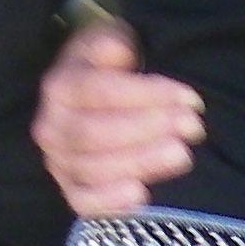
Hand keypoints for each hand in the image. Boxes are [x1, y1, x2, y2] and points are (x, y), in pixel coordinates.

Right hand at [34, 20, 203, 215]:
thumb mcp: (112, 42)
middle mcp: (52, 127)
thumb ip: (112, 42)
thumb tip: (119, 52)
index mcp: (60, 87)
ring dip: (141, 162)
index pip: (100, 92)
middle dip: (149, 129)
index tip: (189, 99)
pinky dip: (110, 202)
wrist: (99, 100)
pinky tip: (142, 194)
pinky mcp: (73, 191)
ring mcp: (59, 162)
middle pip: (96, 133)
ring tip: (182, 154)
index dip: (146, 96)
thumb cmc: (113, 70)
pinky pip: (84, 203)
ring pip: (94, 168)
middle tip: (192, 127)